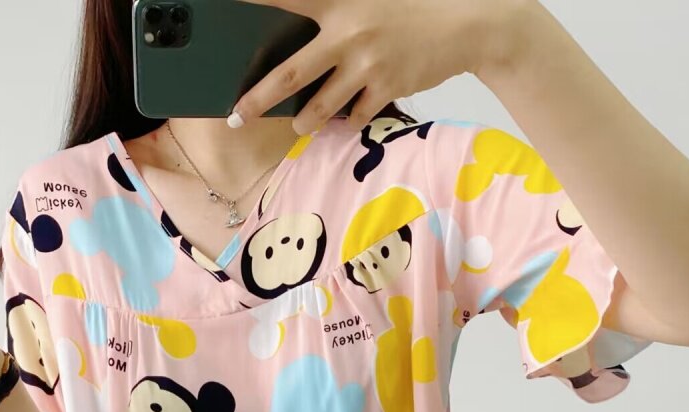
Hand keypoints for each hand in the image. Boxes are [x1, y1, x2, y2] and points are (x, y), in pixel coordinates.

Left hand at [231, 0, 527, 133]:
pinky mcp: (385, 88)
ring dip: (304, 120)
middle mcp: (347, 32)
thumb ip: (336, 9)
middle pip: (290, 75)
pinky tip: (347, 113)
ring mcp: (366, 65)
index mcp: (340, 0)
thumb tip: (308, 36)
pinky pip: (353, 115)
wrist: (467, 24)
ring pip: (320, 107)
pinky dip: (346, 117)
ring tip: (297, 123)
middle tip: (236, 116)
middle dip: (258, 100)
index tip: (221, 3)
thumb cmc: (413, 7)